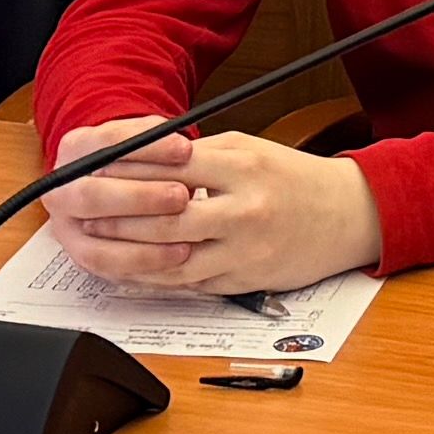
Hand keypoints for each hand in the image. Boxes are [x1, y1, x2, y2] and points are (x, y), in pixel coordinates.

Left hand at [36, 125, 382, 299]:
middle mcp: (242, 208)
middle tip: (85, 214)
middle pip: (165, 217)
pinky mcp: (244, 280)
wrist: (348, 215)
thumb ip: (201, 157)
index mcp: (242, 166)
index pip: (172, 166)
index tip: (98, 169)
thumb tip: (145, 160)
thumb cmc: (296, 179)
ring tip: (99, 244)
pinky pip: (190, 283)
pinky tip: (132, 271)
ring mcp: (243, 249)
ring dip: (129, 253)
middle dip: (119, 217)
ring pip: (172, 256)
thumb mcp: (250, 151)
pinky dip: (155, 278)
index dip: (129, 170)